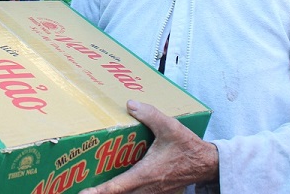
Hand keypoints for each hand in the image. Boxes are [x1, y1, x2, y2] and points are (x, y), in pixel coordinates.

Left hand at [78, 101, 217, 193]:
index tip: (84, 192)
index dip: (99, 191)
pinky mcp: (158, 192)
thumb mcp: (170, 126)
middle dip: (101, 193)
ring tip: (97, 187)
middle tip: (83, 187)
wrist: (206, 163)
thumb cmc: (188, 147)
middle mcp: (147, 187)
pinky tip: (120, 183)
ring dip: (114, 192)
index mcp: (145, 174)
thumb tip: (131, 104)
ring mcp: (153, 192)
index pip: (117, 187)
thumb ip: (150, 114)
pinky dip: (125, 191)